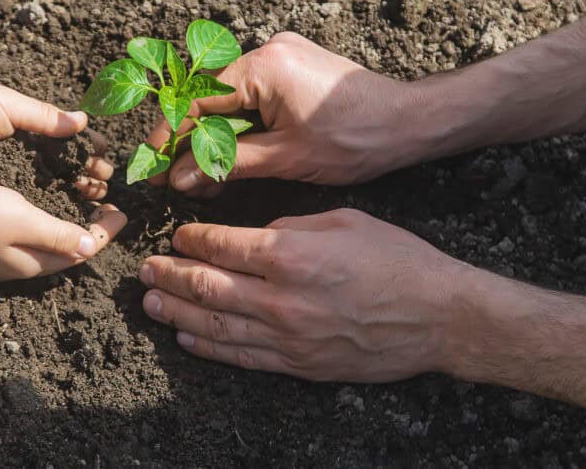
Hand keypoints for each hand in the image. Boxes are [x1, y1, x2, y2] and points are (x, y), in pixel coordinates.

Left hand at [0, 77, 113, 199]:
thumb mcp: (5, 105)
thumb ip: (44, 116)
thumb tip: (83, 123)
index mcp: (22, 126)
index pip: (65, 140)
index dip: (87, 150)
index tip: (106, 159)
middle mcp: (17, 153)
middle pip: (62, 168)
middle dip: (87, 175)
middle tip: (105, 186)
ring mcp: (4, 175)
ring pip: (48, 188)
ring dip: (73, 193)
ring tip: (94, 199)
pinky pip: (24, 203)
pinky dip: (47, 208)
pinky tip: (66, 214)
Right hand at [0, 178, 126, 280]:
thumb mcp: (24, 221)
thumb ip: (59, 235)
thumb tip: (93, 248)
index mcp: (31, 263)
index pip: (81, 253)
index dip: (104, 233)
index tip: (121, 212)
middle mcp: (17, 265)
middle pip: (66, 252)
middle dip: (90, 231)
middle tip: (106, 205)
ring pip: (46, 245)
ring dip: (68, 226)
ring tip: (82, 202)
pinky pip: (28, 236)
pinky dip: (47, 222)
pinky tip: (44, 206)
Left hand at [138, 208, 469, 381]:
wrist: (440, 317)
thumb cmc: (397, 260)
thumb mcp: (344, 221)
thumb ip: (292, 227)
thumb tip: (256, 237)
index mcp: (292, 255)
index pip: (223, 245)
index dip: (192, 240)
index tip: (177, 236)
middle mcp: (282, 299)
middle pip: (208, 286)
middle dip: (170, 276)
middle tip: (145, 270)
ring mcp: (288, 337)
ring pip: (216, 324)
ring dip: (178, 312)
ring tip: (151, 303)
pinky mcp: (298, 364)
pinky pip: (242, 357)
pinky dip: (210, 347)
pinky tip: (188, 337)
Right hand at [147, 33, 426, 193]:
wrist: (408, 123)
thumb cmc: (356, 139)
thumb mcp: (285, 158)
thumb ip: (227, 164)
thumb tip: (179, 177)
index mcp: (263, 65)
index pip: (198, 101)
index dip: (170, 136)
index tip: (152, 166)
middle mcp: (269, 49)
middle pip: (210, 97)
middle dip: (189, 139)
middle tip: (168, 176)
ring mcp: (282, 55)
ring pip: (230, 99)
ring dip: (213, 136)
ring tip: (198, 176)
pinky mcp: (293, 66)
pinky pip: (252, 95)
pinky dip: (239, 125)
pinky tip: (229, 157)